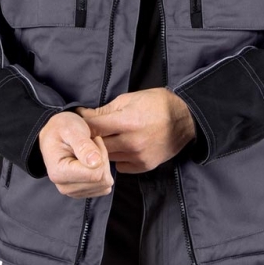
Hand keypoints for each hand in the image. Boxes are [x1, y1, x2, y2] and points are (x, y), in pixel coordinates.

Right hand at [38, 111, 113, 197]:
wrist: (53, 132)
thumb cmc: (61, 128)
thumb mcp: (71, 130)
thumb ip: (83, 146)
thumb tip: (96, 163)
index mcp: (59, 173)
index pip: (96, 174)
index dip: (101, 154)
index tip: (92, 140)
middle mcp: (64, 186)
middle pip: (102, 180)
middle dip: (102, 159)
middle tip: (92, 144)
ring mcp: (73, 191)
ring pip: (104, 184)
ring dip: (103, 164)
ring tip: (90, 150)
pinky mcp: (82, 192)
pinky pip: (103, 187)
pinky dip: (102, 171)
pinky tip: (91, 160)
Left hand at [77, 88, 196, 173]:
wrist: (186, 120)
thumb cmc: (158, 104)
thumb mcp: (131, 98)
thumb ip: (106, 109)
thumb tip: (84, 115)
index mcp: (128, 121)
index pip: (94, 126)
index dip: (83, 123)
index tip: (78, 121)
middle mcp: (132, 142)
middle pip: (98, 145)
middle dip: (92, 138)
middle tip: (90, 132)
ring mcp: (139, 156)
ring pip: (109, 157)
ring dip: (105, 149)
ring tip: (108, 138)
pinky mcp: (145, 166)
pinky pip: (121, 166)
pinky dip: (119, 158)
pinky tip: (123, 147)